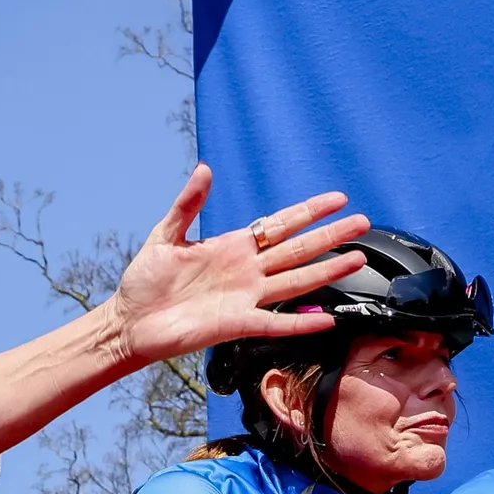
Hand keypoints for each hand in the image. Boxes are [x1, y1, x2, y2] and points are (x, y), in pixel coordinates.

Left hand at [103, 164, 373, 369]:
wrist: (130, 321)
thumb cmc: (145, 281)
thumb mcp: (165, 235)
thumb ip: (188, 204)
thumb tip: (203, 169)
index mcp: (233, 247)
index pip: (280, 225)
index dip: (308, 212)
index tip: (338, 199)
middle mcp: (246, 271)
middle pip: (298, 250)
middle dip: (330, 236)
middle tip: (363, 223)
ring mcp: (245, 298)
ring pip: (296, 282)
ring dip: (327, 270)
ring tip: (357, 258)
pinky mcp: (236, 324)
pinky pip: (276, 324)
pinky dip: (301, 323)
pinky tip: (326, 318)